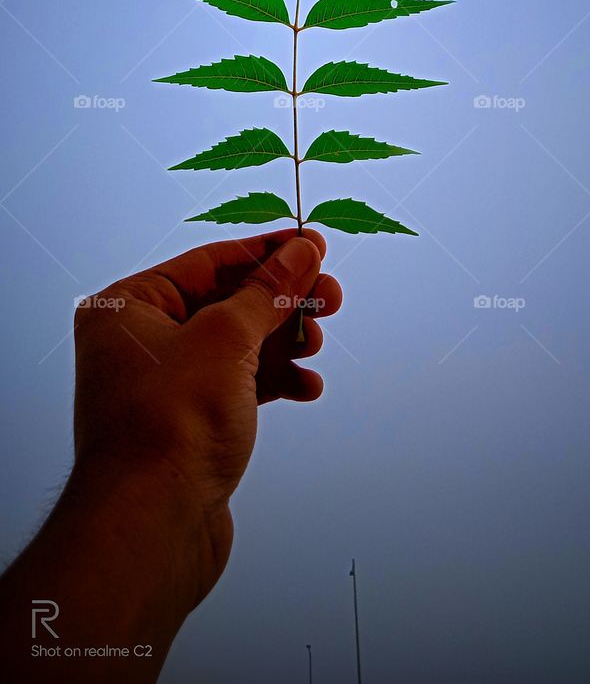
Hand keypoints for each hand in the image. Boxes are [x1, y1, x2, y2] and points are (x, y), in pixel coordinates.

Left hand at [73, 228, 341, 604]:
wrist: (152, 529)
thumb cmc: (170, 425)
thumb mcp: (226, 339)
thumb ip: (269, 290)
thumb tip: (301, 250)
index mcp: (128, 306)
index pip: (208, 262)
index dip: (266, 252)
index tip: (313, 244)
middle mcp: (140, 342)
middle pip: (227, 302)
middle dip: (283, 301)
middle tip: (331, 298)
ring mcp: (165, 387)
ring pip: (238, 346)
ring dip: (283, 343)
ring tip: (315, 346)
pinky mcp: (190, 426)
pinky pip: (239, 387)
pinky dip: (273, 383)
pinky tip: (305, 387)